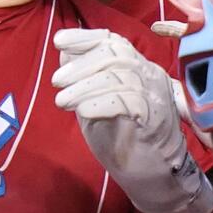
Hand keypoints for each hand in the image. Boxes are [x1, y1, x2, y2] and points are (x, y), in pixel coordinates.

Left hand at [51, 28, 212, 212]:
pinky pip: (129, 101)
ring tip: (62, 101)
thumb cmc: (122, 138)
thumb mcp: (97, 102)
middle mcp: (150, 76)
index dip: (85, 38)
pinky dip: (102, 103)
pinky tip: (83, 112)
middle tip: (57, 82)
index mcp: (137, 68)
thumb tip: (64, 52)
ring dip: (85, 86)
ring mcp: (156, 96)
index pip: (114, 41)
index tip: (59, 41)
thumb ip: (85, 78)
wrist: (150, 175)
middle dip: (81, 65)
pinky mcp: (156, 119)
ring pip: (120, 76)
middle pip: (116, 54)